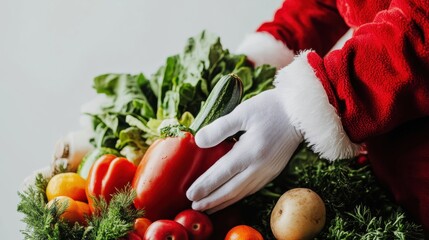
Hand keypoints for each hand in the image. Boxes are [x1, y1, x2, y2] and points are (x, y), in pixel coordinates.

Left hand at [186, 89, 302, 212]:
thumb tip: (199, 141)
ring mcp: (268, 171)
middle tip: (194, 207)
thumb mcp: (243, 112)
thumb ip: (220, 128)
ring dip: (223, 202)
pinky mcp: (274, 171)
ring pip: (242, 193)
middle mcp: (260, 166)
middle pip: (231, 189)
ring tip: (208, 208)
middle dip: (211, 200)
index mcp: (251, 151)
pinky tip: (229, 199)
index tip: (190, 194)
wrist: (301, 112)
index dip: (205, 185)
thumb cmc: (270, 108)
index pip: (222, 173)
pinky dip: (238, 197)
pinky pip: (252, 189)